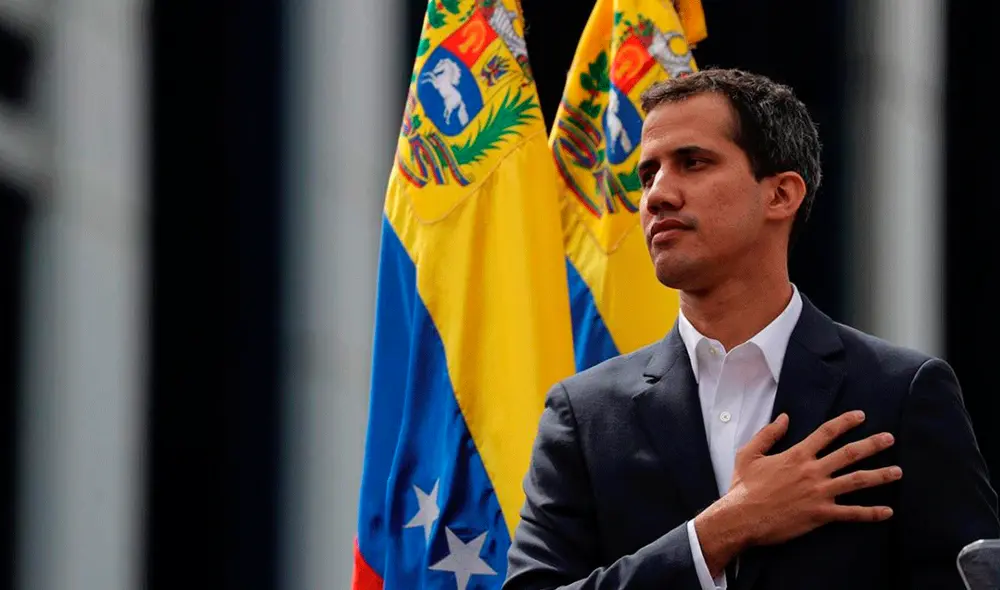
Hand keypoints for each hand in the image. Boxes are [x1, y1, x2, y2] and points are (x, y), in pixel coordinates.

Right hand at [694, 410, 900, 576]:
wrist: (742, 517)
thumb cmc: (743, 487)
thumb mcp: (749, 454)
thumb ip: (768, 434)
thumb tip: (784, 417)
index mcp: (796, 455)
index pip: (826, 433)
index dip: (845, 422)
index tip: (861, 416)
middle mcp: (812, 471)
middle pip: (849, 454)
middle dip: (872, 445)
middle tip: (890, 439)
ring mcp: (819, 493)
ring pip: (856, 481)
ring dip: (880, 476)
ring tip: (898, 471)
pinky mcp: (820, 514)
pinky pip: (851, 513)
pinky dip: (870, 513)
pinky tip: (887, 511)